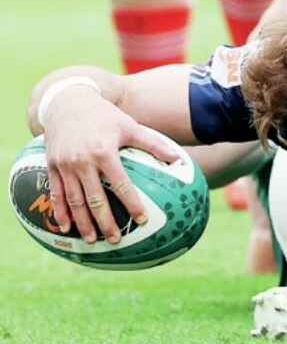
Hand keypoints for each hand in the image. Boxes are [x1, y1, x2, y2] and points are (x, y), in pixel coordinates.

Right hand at [41, 86, 185, 244]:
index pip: (121, 184)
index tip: (142, 220)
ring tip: (92, 240)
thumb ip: (154, 143)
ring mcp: (64, 165)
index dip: (131, 203)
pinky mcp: (51, 166)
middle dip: (104, 222)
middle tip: (115, 240)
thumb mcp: (130, 126)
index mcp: (104, 152)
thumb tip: (179, 159)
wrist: (67, 103)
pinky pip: (55, 193)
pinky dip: (60, 212)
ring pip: (74, 200)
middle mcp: (82, 161)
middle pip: (95, 199)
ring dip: (82, 222)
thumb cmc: (104, 116)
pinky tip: (66, 227)